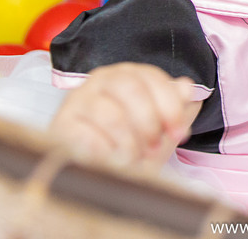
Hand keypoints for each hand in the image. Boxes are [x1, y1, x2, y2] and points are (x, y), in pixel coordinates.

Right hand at [51, 62, 197, 166]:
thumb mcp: (160, 127)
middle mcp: (101, 80)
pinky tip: (109, 161)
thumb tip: (187, 87)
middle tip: (154, 147)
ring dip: (129, 144)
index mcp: (127, 74)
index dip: (170, 105)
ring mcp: (78, 100)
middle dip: (150, 123)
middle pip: (132, 89)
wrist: (96, 173)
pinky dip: (106, 154)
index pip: (151, 77)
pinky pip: (89, 137)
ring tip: (132, 159)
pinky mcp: (61, 125)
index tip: (180, 132)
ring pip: (112, 116)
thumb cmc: (129, 144)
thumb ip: (175, 105)